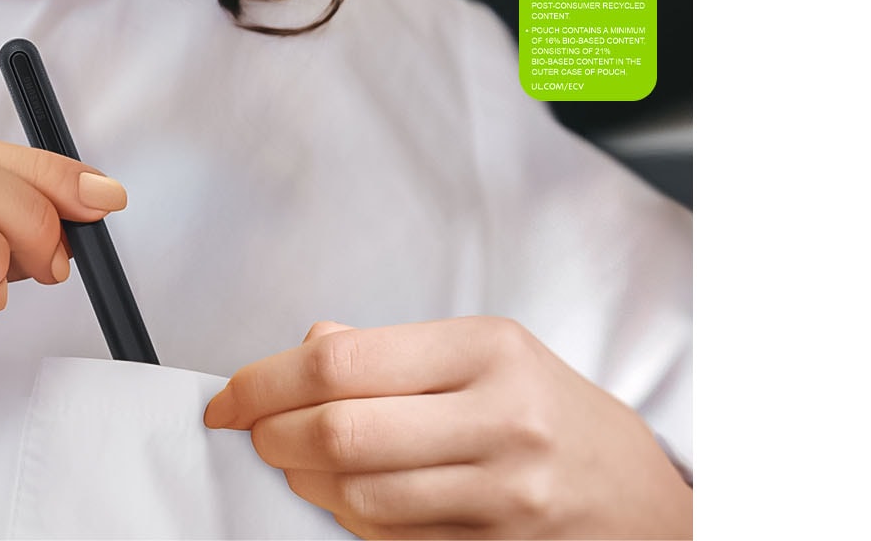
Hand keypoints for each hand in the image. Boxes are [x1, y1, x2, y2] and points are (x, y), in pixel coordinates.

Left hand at [204, 318, 691, 538]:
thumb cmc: (550, 412)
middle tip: (257, 432)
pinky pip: (388, 539)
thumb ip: (388, 348)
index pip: (340, 363)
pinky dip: (348, 518)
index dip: (262, 382)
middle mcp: (500, 420)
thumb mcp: (485, 353)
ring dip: (305, 482)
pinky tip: (347, 496)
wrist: (640, 498)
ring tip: (301, 464)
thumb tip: (304, 348)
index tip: (230, 398)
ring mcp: (503, 495)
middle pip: (339, 432)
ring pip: (357, 496)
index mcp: (487, 350)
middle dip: (274, 436)